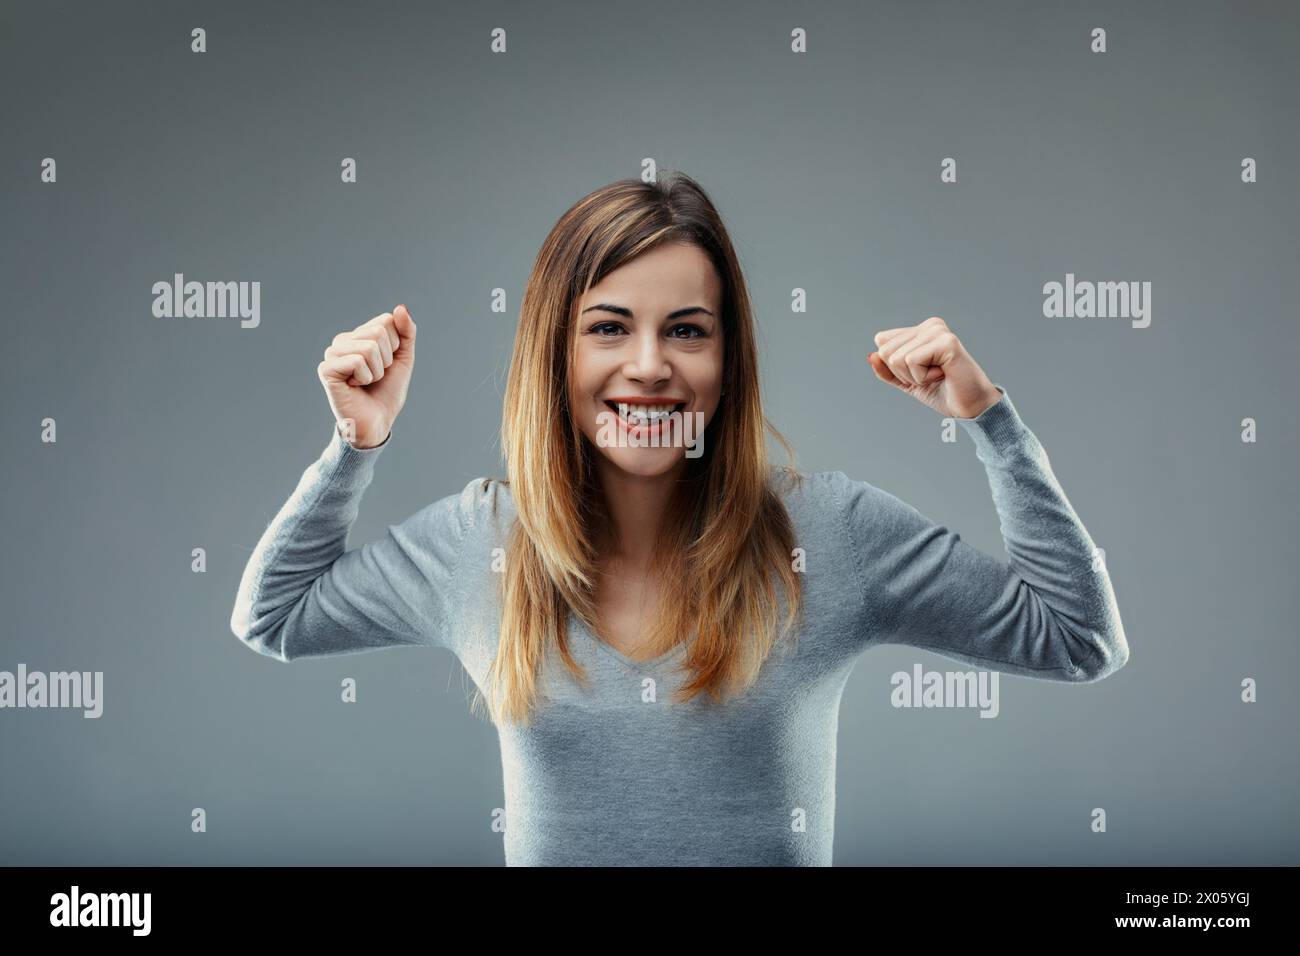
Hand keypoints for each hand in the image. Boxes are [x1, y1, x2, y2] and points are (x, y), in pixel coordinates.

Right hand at [317, 305, 416, 447]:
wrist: (377, 422)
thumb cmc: (387, 391)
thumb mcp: (403, 358)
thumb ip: (406, 332)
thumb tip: (400, 308)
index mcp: (358, 335)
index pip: (386, 321)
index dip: (395, 346)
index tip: (386, 364)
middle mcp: (342, 341)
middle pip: (378, 332)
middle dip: (386, 359)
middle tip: (375, 376)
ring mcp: (332, 354)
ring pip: (369, 347)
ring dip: (377, 371)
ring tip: (366, 382)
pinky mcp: (326, 369)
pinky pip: (357, 361)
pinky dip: (365, 378)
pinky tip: (355, 387)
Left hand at [867, 316, 1001, 419]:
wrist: (970, 407)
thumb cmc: (943, 392)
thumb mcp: (907, 382)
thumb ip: (887, 370)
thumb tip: (871, 356)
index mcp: (921, 329)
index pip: (882, 341)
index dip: (894, 367)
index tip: (920, 372)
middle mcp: (930, 325)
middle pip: (885, 350)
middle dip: (903, 373)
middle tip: (930, 376)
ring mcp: (939, 331)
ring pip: (896, 357)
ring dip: (914, 377)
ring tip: (938, 375)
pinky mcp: (946, 342)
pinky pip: (911, 361)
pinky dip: (923, 378)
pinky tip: (943, 375)